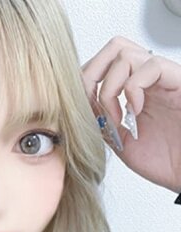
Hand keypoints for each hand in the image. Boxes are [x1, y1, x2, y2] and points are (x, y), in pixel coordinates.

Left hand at [82, 36, 180, 193]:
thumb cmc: (166, 161)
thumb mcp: (122, 142)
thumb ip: (102, 122)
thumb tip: (80, 109)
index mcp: (135, 92)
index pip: (105, 64)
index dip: (86, 80)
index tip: (83, 108)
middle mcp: (149, 82)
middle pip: (114, 48)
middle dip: (92, 74)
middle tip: (92, 103)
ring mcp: (164, 81)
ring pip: (126, 55)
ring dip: (110, 88)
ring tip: (116, 117)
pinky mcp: (180, 82)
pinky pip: (151, 67)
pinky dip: (134, 89)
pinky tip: (135, 111)